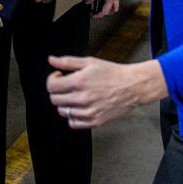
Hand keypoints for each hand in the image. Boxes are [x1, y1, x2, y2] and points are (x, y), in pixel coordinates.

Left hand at [47, 56, 167, 128]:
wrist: (131, 86)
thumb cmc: (112, 73)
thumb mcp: (89, 62)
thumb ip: (67, 62)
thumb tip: (51, 60)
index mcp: (79, 82)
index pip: (51, 86)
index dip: (53, 79)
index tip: (60, 77)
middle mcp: (82, 99)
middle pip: (54, 100)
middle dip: (57, 91)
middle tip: (67, 86)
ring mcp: (88, 112)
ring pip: (62, 112)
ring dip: (65, 104)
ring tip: (75, 96)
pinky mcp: (95, 122)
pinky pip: (73, 123)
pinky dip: (73, 116)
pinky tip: (79, 107)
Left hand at [85, 0, 124, 17]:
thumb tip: (87, 2)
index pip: (105, 11)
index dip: (99, 15)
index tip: (93, 16)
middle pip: (112, 11)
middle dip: (104, 13)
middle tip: (97, 13)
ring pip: (115, 7)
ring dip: (109, 9)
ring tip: (101, 8)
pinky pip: (115, 2)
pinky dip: (110, 3)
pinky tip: (105, 0)